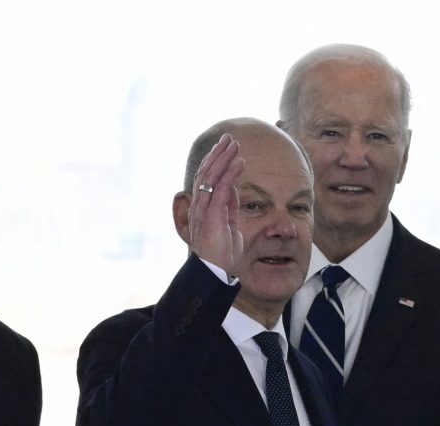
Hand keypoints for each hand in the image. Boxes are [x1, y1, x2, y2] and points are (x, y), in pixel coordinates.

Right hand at [188, 134, 244, 275]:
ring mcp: (204, 210)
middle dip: (218, 154)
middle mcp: (199, 206)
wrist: (216, 273)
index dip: (215, 162)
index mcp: (202, 209)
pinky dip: (231, 172)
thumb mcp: (230, 226)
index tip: (225, 149)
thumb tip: (234, 189)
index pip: (207, 180)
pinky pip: (222, 187)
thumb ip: (229, 207)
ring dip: (224, 158)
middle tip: (228, 138)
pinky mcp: (212, 214)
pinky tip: (240, 162)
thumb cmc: (222, 255)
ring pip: (212, 176)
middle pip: (207, 173)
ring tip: (234, 144)